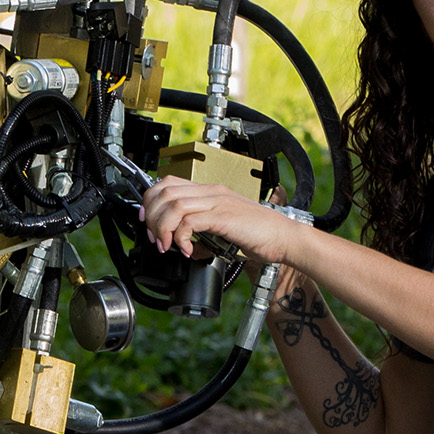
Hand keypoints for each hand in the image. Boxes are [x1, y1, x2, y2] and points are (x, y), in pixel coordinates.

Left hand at [140, 177, 303, 264]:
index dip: (151, 201)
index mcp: (211, 191)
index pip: (168, 183)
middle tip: (155, 238)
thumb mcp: (223, 231)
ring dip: (163, 228)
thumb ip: (203, 233)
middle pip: (165, 191)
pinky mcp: (223, 217)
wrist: (285, 238)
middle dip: (152, 217)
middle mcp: (212, 192)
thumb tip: (186, 246)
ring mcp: (218, 202)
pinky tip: (187, 250)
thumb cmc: (260, 235)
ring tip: (168, 246)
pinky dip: (181, 237)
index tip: (148, 222)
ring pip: (173, 205)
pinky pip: (190, 222)